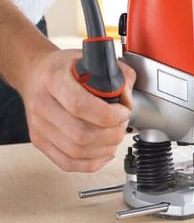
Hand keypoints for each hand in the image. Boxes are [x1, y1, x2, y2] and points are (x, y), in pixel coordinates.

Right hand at [20, 49, 135, 172]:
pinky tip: (103, 151)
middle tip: (122, 124)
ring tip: (114, 135)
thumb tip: (128, 97)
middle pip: (81, 134)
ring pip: (77, 151)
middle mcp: (42, 104)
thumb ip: (119, 75)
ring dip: (105, 148)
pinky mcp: (40, 141)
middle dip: (113, 133)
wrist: (36, 74)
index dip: (109, 114)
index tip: (123, 111)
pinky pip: (68, 163)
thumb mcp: (94, 60)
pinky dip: (92, 162)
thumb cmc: (65, 68)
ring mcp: (39, 126)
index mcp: (54, 79)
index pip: (80, 105)